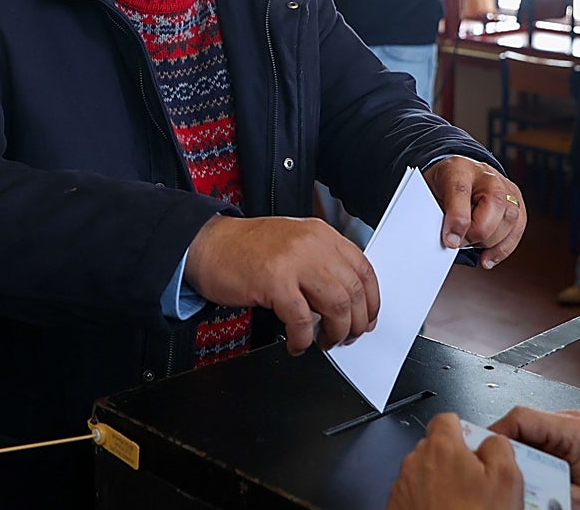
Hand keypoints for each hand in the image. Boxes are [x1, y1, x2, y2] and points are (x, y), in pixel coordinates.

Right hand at [184, 215, 379, 354]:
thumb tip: (349, 300)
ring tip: (325, 342)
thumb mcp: (294, 245)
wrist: (208, 245)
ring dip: (335, 332)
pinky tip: (298, 344)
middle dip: (356, 322)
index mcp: (321, 234)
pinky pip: (302, 320)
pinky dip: (303, 339)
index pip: (364, 268)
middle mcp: (312, 244)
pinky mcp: (274, 281)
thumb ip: (321, 265)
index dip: (372, 300)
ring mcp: (293, 261)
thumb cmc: (247, 249)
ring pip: (336, 305)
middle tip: (347, 337)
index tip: (368, 318)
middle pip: (354, 290)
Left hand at [386, 412, 521, 509]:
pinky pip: (415, 496)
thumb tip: (493, 441)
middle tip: (475, 485)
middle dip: (454, 461)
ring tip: (462, 507)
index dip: (465, 431)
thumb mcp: (506, 480)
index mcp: (441, 447)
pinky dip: (428, 503)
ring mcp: (403, 488)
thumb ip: (499, 447)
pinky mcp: (396, 508)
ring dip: (440, 484)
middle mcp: (415, 463)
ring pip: (425, 474)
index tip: (476, 448)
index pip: (448, 419)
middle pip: (437, 448)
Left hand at [423, 157, 525, 269]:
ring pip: (509, 219)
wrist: (456, 173)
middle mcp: (487, 175)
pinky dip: (503, 248)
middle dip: (475, 233)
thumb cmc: (442, 185)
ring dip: (489, 241)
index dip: (457, 220)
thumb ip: (437, 214)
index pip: (462, 191)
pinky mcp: (517, 202)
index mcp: (460, 169)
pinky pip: (518, 228)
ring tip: (471, 243)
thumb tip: (448, 240)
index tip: (450, 241)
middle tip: (458, 241)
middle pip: (494, 206)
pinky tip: (488, 258)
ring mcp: (505, 187)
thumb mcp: (429, 193)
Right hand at [489, 407, 579, 509]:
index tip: (483, 451)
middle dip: (505, 443)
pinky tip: (526, 465)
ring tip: (512, 468)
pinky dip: (525, 447)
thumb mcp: (567, 500)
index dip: (496, 432)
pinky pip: (535, 431)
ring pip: (526, 424)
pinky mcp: (566, 428)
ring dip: (515, 445)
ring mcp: (570, 421)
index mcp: (576, 431)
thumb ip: (535, 484)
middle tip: (494, 465)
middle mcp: (573, 419)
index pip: (522, 417)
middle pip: (522, 420)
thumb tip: (505, 475)